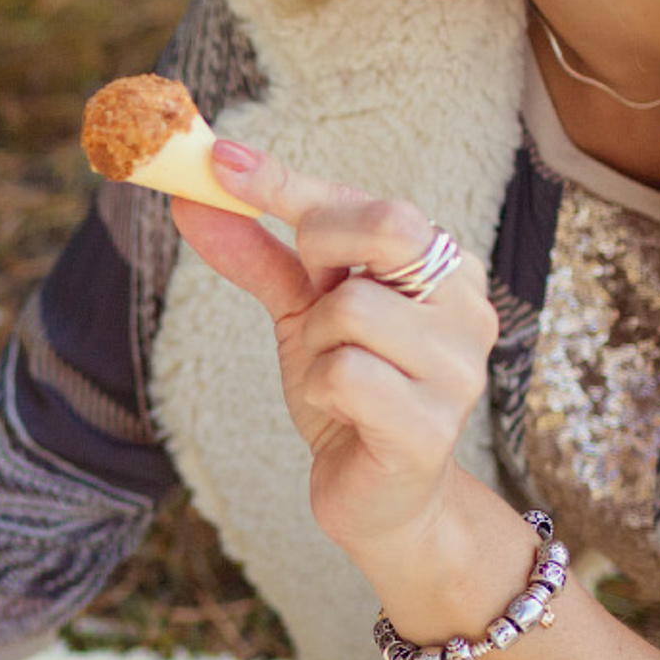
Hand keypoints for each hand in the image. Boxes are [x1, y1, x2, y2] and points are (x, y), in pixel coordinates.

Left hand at [171, 140, 499, 571]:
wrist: (377, 498)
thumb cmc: (349, 394)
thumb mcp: (301, 314)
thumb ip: (259, 255)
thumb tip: (193, 198)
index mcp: (443, 268)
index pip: (371, 203)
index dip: (292, 183)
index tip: (220, 161)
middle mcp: (467, 308)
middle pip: (387, 228)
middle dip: (321, 251)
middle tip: (310, 294)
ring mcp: (459, 369)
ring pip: (350, 310)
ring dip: (315, 345)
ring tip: (333, 378)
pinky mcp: (432, 427)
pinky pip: (346, 374)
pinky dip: (321, 390)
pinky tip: (341, 415)